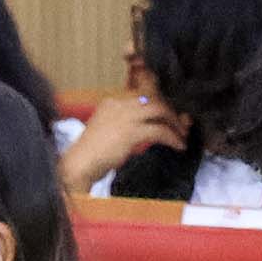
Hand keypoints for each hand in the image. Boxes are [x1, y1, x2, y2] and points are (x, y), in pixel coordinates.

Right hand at [55, 90, 190, 192]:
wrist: (79, 164)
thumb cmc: (89, 155)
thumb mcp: (106, 132)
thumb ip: (124, 126)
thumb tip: (148, 130)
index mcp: (111, 102)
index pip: (142, 96)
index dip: (159, 104)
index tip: (168, 115)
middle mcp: (119, 104)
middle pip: (154, 100)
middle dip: (170, 112)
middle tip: (181, 124)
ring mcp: (125, 117)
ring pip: (160, 111)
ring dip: (174, 123)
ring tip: (182, 135)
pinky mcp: (131, 132)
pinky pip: (159, 131)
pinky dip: (172, 138)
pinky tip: (178, 146)